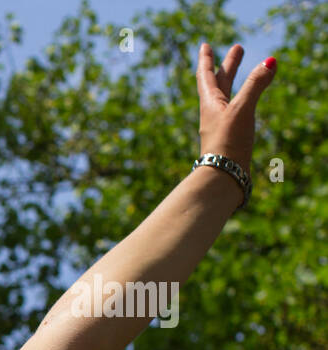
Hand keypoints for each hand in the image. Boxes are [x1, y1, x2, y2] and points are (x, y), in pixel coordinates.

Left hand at [195, 42, 275, 175]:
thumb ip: (255, 85)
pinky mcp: (231, 137)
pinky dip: (242, 100)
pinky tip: (245, 105)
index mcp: (210, 104)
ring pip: (228, 97)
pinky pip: (236, 111)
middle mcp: (213, 113)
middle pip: (219, 83)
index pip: (207, 76)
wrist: (223, 178)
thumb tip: (270, 62)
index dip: (207, 59)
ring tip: (242, 71)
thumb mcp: (242, 109)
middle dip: (229, 64)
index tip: (205, 45)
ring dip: (235, 81)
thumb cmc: (228, 143)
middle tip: (238, 48)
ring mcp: (221, 126)